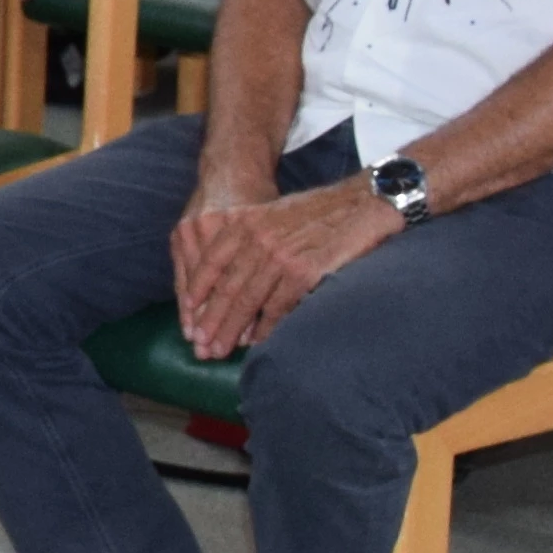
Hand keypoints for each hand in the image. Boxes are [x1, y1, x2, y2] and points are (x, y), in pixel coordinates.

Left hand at [169, 175, 397, 359]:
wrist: (363, 203)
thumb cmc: (320, 211)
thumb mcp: (274, 214)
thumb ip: (250, 237)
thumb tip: (231, 274)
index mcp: (246, 223)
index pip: (211, 261)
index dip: (198, 290)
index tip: (188, 313)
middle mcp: (258, 238)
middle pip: (226, 286)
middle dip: (210, 319)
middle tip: (200, 344)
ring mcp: (280, 256)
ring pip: (248, 300)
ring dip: (232, 329)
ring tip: (220, 349)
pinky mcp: (304, 272)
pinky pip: (278, 307)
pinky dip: (266, 328)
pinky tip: (258, 342)